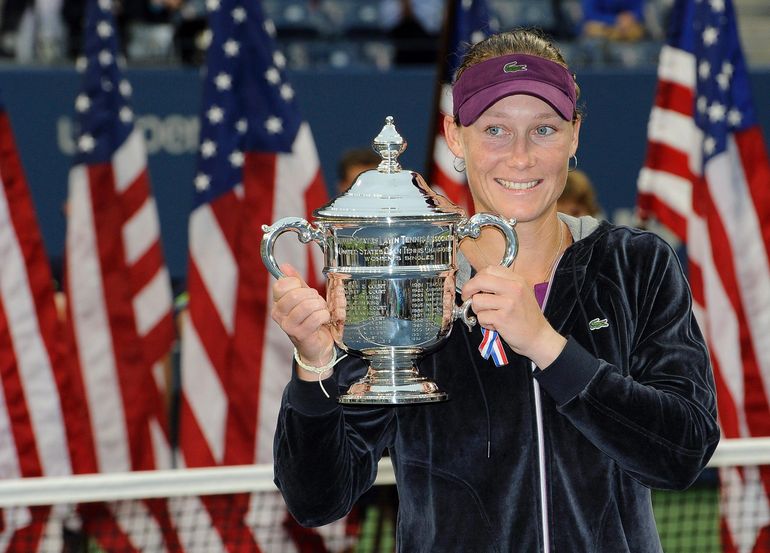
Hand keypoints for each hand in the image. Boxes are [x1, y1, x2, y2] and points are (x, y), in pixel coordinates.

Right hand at [271, 263, 334, 379]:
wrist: (317, 346)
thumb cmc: (310, 320)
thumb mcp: (303, 297)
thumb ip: (295, 281)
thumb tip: (284, 266)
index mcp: (277, 303)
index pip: (281, 285)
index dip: (298, 285)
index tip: (304, 292)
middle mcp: (278, 315)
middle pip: (295, 295)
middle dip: (312, 296)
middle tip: (317, 302)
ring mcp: (288, 326)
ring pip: (307, 305)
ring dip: (320, 306)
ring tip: (321, 311)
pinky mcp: (301, 334)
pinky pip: (316, 317)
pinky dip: (324, 315)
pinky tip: (324, 319)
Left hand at [461, 266, 566, 368]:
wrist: (539, 337)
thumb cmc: (527, 316)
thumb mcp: (520, 293)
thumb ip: (501, 285)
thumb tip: (476, 283)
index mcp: (517, 280)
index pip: (489, 270)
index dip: (476, 278)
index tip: (474, 287)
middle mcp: (514, 288)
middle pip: (480, 281)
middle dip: (468, 290)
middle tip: (468, 298)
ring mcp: (508, 303)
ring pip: (477, 301)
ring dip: (478, 311)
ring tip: (490, 315)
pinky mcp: (502, 318)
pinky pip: (481, 317)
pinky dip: (484, 323)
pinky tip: (495, 325)